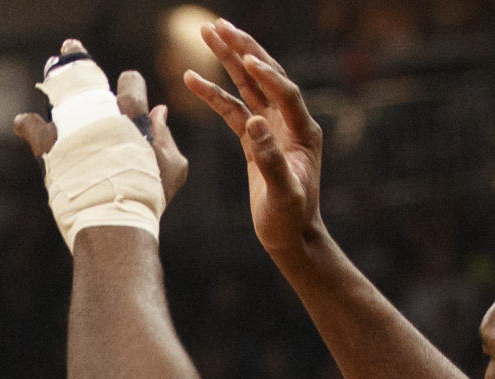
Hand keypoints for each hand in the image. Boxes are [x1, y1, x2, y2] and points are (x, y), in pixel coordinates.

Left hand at [12, 44, 189, 204]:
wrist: (114, 220)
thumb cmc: (148, 196)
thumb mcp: (172, 169)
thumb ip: (167, 137)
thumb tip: (159, 110)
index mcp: (132, 115)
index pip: (130, 82)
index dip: (130, 84)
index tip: (125, 95)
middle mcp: (100, 114)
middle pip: (88, 75)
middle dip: (79, 59)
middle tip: (71, 46)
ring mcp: (72, 128)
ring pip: (58, 92)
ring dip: (54, 79)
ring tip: (50, 69)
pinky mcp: (49, 147)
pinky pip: (32, 126)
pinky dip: (27, 124)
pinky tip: (24, 123)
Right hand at [183, 20, 324, 255]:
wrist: (290, 237)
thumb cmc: (290, 220)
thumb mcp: (283, 195)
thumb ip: (271, 160)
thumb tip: (255, 123)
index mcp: (303, 132)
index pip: (286, 93)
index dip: (269, 76)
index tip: (248, 62)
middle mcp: (289, 122)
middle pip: (265, 76)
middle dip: (243, 49)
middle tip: (219, 26)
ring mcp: (271, 128)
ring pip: (247, 85)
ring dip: (228, 59)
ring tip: (207, 33)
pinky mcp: (254, 138)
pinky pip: (232, 108)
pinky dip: (213, 93)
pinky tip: (191, 78)